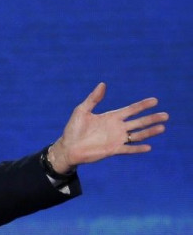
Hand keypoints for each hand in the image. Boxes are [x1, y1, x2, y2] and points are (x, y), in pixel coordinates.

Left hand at [48, 83, 168, 173]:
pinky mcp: (113, 150)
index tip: (155, 101)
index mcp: (111, 117)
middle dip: (151, 118)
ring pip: (137, 135)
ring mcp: (116, 139)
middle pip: (138, 122)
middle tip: (166, 115)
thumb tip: (103, 84)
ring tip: (162, 127)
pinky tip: (148, 147)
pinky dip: (137, 148)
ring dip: (149, 132)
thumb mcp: (82, 110)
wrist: (68, 147)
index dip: (142, 105)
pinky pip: (128, 149)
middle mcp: (116, 128)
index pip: (131, 110)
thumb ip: (93, 99)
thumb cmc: (73, 129)